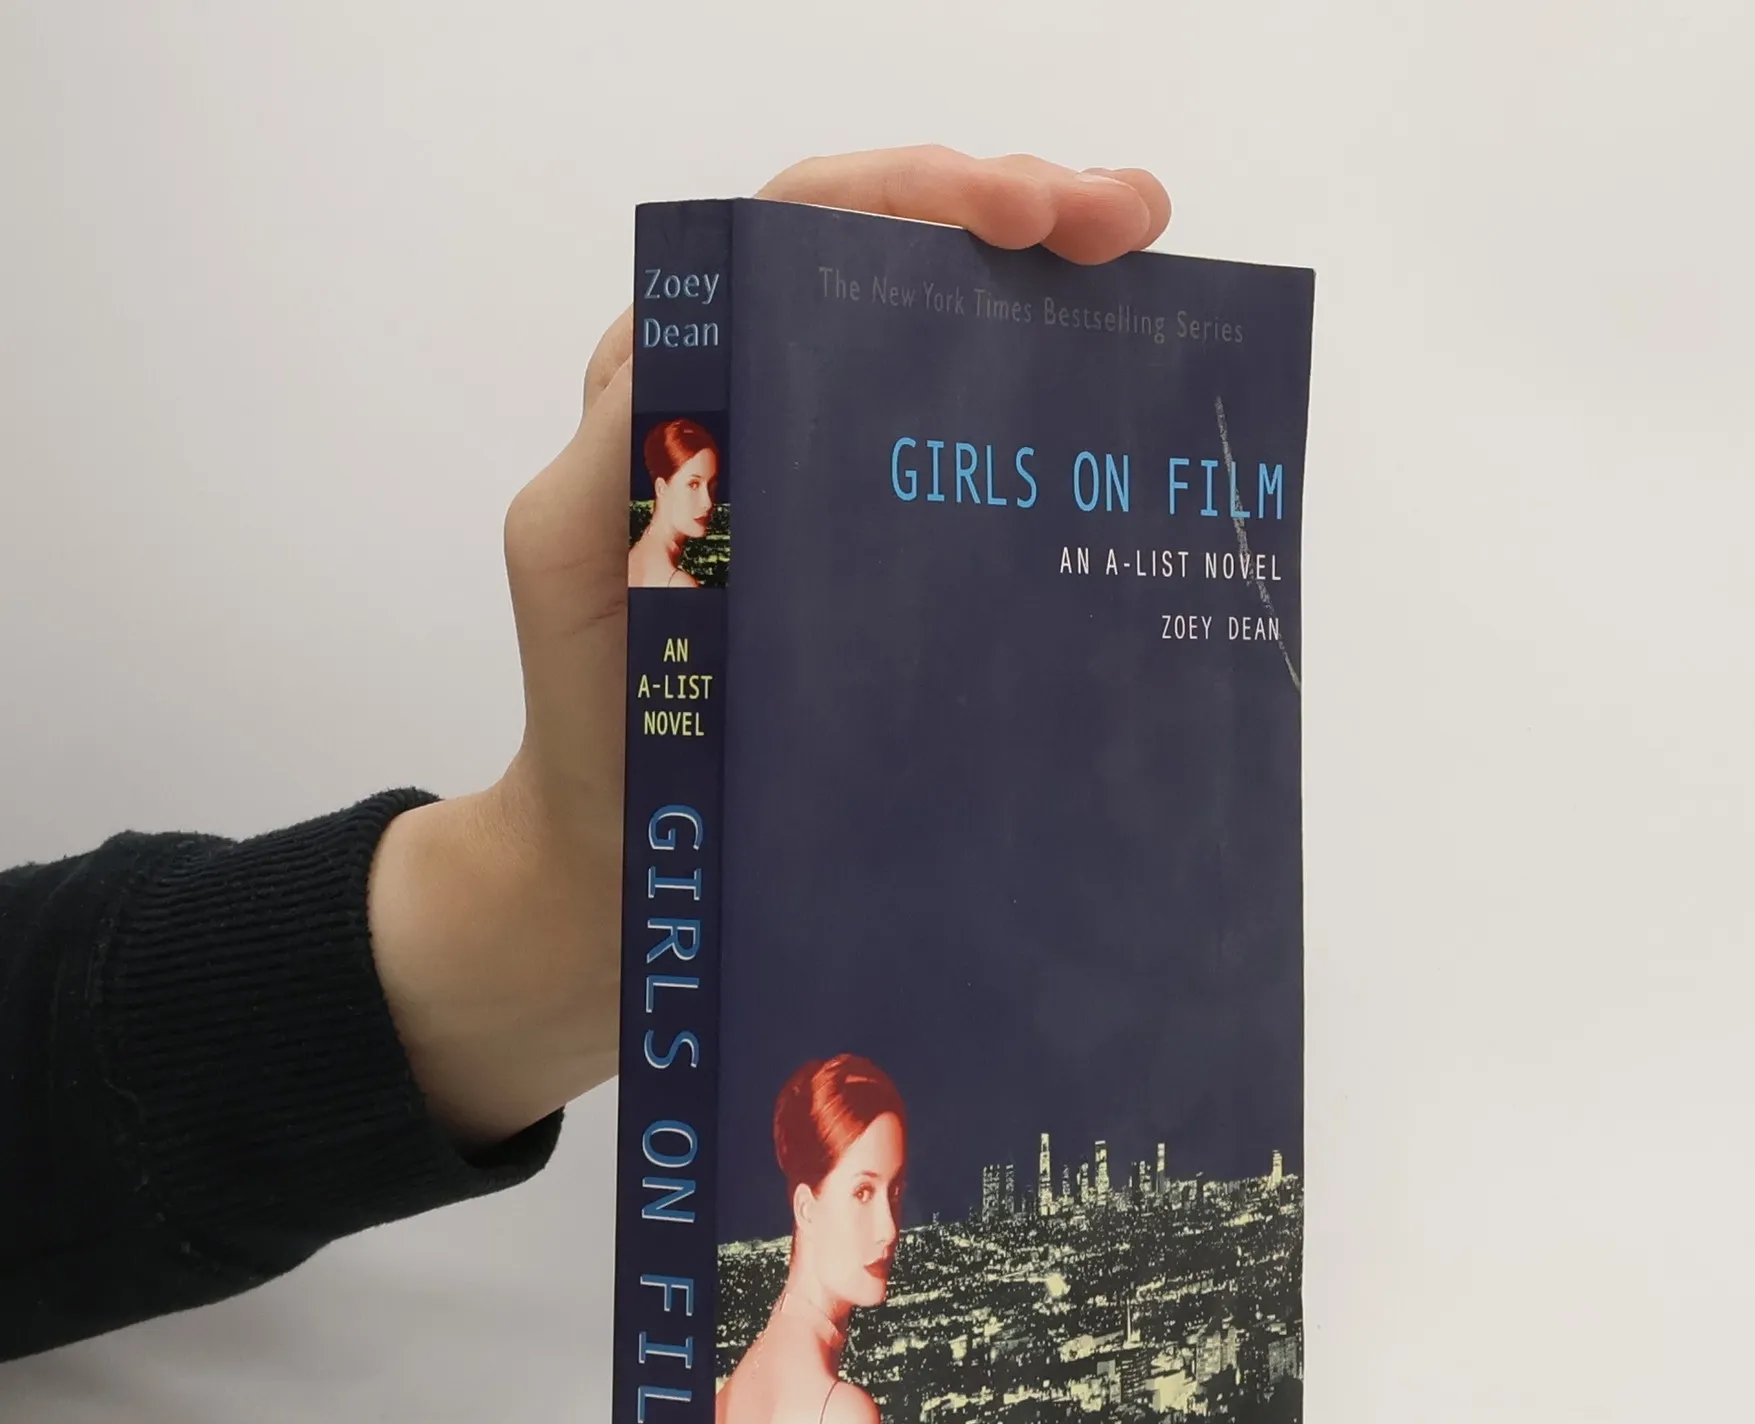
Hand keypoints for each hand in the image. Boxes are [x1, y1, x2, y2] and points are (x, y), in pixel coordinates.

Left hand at [368, 149, 1171, 1146]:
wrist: (634, 867)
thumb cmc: (600, 732)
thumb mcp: (583, 573)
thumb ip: (624, 466)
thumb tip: (711, 371)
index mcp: (691, 389)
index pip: (800, 232)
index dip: (910, 195)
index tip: (1018, 215)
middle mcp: (767, 409)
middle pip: (892, 256)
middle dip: (1010, 207)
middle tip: (1121, 223)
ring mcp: (837, 484)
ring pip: (940, 337)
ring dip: (1045, 284)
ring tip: (1141, 259)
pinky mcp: (883, 561)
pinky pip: (967, 457)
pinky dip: (1047, 401)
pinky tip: (1127, 396)